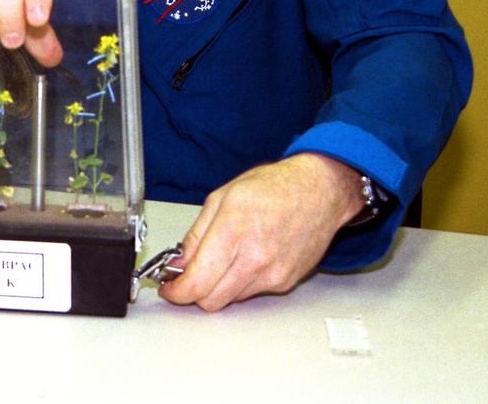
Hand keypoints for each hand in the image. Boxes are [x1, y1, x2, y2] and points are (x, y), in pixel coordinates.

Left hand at [158, 154, 364, 310]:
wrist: (319, 192)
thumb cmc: (274, 187)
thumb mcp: (222, 198)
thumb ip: (196, 235)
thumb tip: (179, 263)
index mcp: (232, 232)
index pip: (196, 283)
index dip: (176, 291)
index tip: (169, 287)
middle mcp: (254, 259)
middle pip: (211, 300)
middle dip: (193, 292)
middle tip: (188, 276)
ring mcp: (272, 275)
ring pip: (230, 299)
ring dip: (218, 287)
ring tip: (222, 259)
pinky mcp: (285, 283)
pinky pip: (251, 293)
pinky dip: (240, 283)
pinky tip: (245, 259)